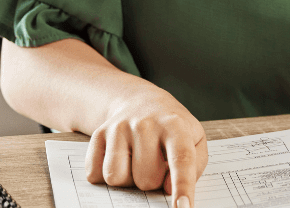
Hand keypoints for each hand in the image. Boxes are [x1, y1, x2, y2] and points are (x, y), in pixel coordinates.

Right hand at [85, 86, 208, 207]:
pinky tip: (120, 159)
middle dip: (153, 180)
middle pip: (146, 178)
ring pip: (116, 177)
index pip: (181, 159)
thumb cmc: (172, 128)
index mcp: (175, 125)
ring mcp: (119, 127)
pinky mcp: (98, 135)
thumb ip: (194, 166)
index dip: (182, 187)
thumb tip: (169, 189)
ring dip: (128, 180)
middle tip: (156, 163)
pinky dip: (106, 175)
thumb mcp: (195, 139)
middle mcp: (145, 123)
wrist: (141, 101)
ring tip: (137, 162)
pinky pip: (95, 173)